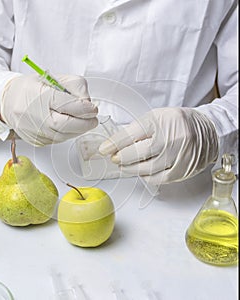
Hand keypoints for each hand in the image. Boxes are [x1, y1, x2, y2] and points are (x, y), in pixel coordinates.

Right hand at [0, 74, 97, 145]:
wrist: (8, 102)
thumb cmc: (31, 89)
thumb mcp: (53, 78)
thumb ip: (75, 87)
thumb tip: (88, 103)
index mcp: (39, 96)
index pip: (68, 105)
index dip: (85, 109)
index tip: (93, 108)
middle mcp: (35, 116)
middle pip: (67, 125)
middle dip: (85, 123)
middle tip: (93, 119)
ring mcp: (35, 131)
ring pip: (65, 135)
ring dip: (78, 130)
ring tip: (82, 121)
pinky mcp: (37, 141)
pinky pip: (58, 140)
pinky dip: (67, 134)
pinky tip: (68, 126)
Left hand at [99, 107, 217, 183]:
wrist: (206, 129)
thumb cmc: (177, 122)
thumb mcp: (155, 117)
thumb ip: (136, 130)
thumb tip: (115, 144)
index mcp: (161, 121)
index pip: (131, 134)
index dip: (114, 143)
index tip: (104, 149)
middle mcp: (171, 138)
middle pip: (137, 153)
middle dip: (121, 158)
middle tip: (114, 158)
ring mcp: (178, 156)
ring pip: (146, 169)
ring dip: (130, 169)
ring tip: (124, 165)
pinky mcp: (182, 170)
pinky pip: (158, 178)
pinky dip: (146, 176)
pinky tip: (140, 171)